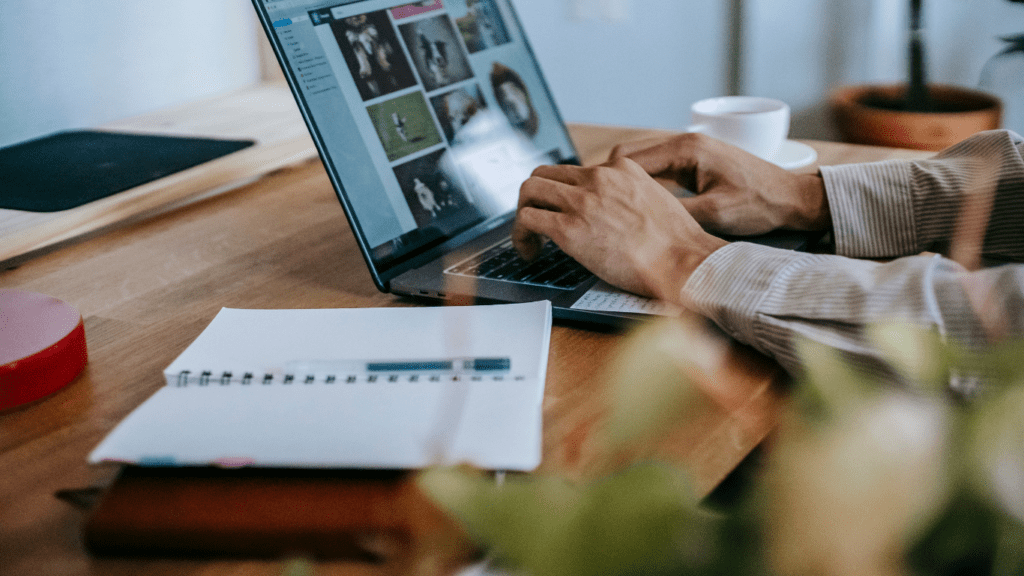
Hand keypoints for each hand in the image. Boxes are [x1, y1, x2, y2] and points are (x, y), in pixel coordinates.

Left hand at [513, 157, 727, 301]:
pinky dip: (520, 235)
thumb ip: (631, 196)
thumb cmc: (678, 244)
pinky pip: (527, 219)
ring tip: (529, 238)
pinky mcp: (569, 228)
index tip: (564, 211)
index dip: (564, 193)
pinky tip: (530, 252)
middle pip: (546, 173)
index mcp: (621, 168)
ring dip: (523, 213)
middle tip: (537, 221)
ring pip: (530, 190)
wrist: (684, 261)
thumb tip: (612, 214)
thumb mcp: (657, 200)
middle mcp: (598, 177)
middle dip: (536, 198)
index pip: (577, 170)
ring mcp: (582, 201)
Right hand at [612, 133, 829, 235]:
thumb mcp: (715, 214)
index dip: (606, 181)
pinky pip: (658, 170)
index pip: (629, 159)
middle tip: (596, 208)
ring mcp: (690, 151)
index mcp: (687, 149)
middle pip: (630, 157)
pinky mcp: (695, 162)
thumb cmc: (760, 204)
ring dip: (626, 184)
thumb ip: (675, 212)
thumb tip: (638, 219)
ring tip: (611, 209)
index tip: (593, 202)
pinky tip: (638, 207)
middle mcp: (685, 143)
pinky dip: (643, 186)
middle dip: (610, 182)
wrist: (792, 199)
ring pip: (642, 164)